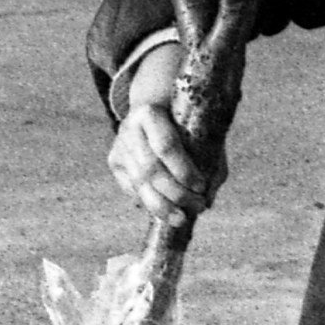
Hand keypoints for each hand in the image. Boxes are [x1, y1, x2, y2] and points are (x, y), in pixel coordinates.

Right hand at [104, 41, 221, 218]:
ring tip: (181, 219)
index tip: (201, 186)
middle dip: (175, 193)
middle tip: (197, 207)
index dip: (183, 171)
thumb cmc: (186, 121)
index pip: (166, 147)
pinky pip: (131, 189)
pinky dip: (149, 203)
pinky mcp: (114, 161)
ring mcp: (119, 146)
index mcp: (150, 113)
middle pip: (150, 169)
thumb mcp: (201, 131)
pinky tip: (165, 212)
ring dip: (162, 206)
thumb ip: (210, 161)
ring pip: (138, 183)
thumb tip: (208, 200)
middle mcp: (130, 129)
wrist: (155, 104)